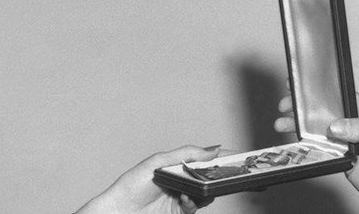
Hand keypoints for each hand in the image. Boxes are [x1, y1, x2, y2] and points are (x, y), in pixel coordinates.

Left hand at [76, 145, 219, 213]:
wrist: (119, 211)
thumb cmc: (132, 184)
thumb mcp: (158, 161)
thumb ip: (186, 154)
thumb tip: (212, 150)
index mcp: (177, 165)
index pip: (204, 159)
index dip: (221, 157)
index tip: (239, 155)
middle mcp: (181, 180)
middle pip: (209, 177)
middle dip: (220, 174)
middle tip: (231, 173)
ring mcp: (181, 196)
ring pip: (205, 193)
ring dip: (205, 189)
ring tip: (199, 187)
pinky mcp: (180, 211)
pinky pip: (195, 206)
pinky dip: (194, 202)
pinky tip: (186, 199)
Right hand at [273, 94, 358, 213]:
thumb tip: (336, 126)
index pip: (340, 96)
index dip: (321, 92)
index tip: (303, 89)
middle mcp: (356, 124)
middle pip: (326, 112)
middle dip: (305, 109)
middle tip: (288, 108)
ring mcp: (348, 142)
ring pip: (320, 131)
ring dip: (302, 128)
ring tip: (285, 125)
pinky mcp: (343, 159)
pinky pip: (322, 151)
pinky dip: (308, 147)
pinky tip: (296, 143)